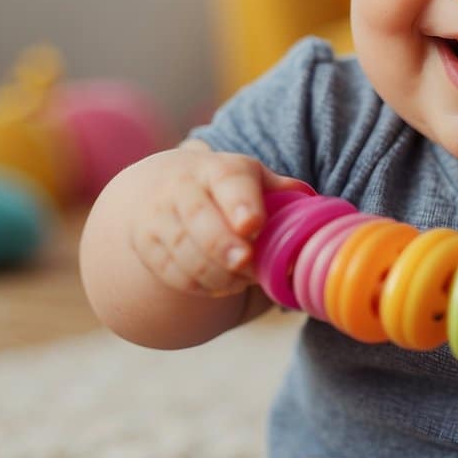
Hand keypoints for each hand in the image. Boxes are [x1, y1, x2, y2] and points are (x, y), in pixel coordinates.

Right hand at [128, 148, 311, 297]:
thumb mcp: (250, 178)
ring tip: (243, 281)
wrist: (157, 188)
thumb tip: (310, 201)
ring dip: (216, 273)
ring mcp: (159, 217)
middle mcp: (182, 189)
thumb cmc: (222, 187)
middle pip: (199, 218)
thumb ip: (280, 190)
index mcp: (218, 169)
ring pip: (184, 251)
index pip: (229, 181)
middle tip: (245, 264)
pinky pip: (172, 272)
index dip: (241, 204)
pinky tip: (222, 288)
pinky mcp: (146, 245)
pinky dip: (199, 286)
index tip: (253, 225)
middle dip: (222, 246)